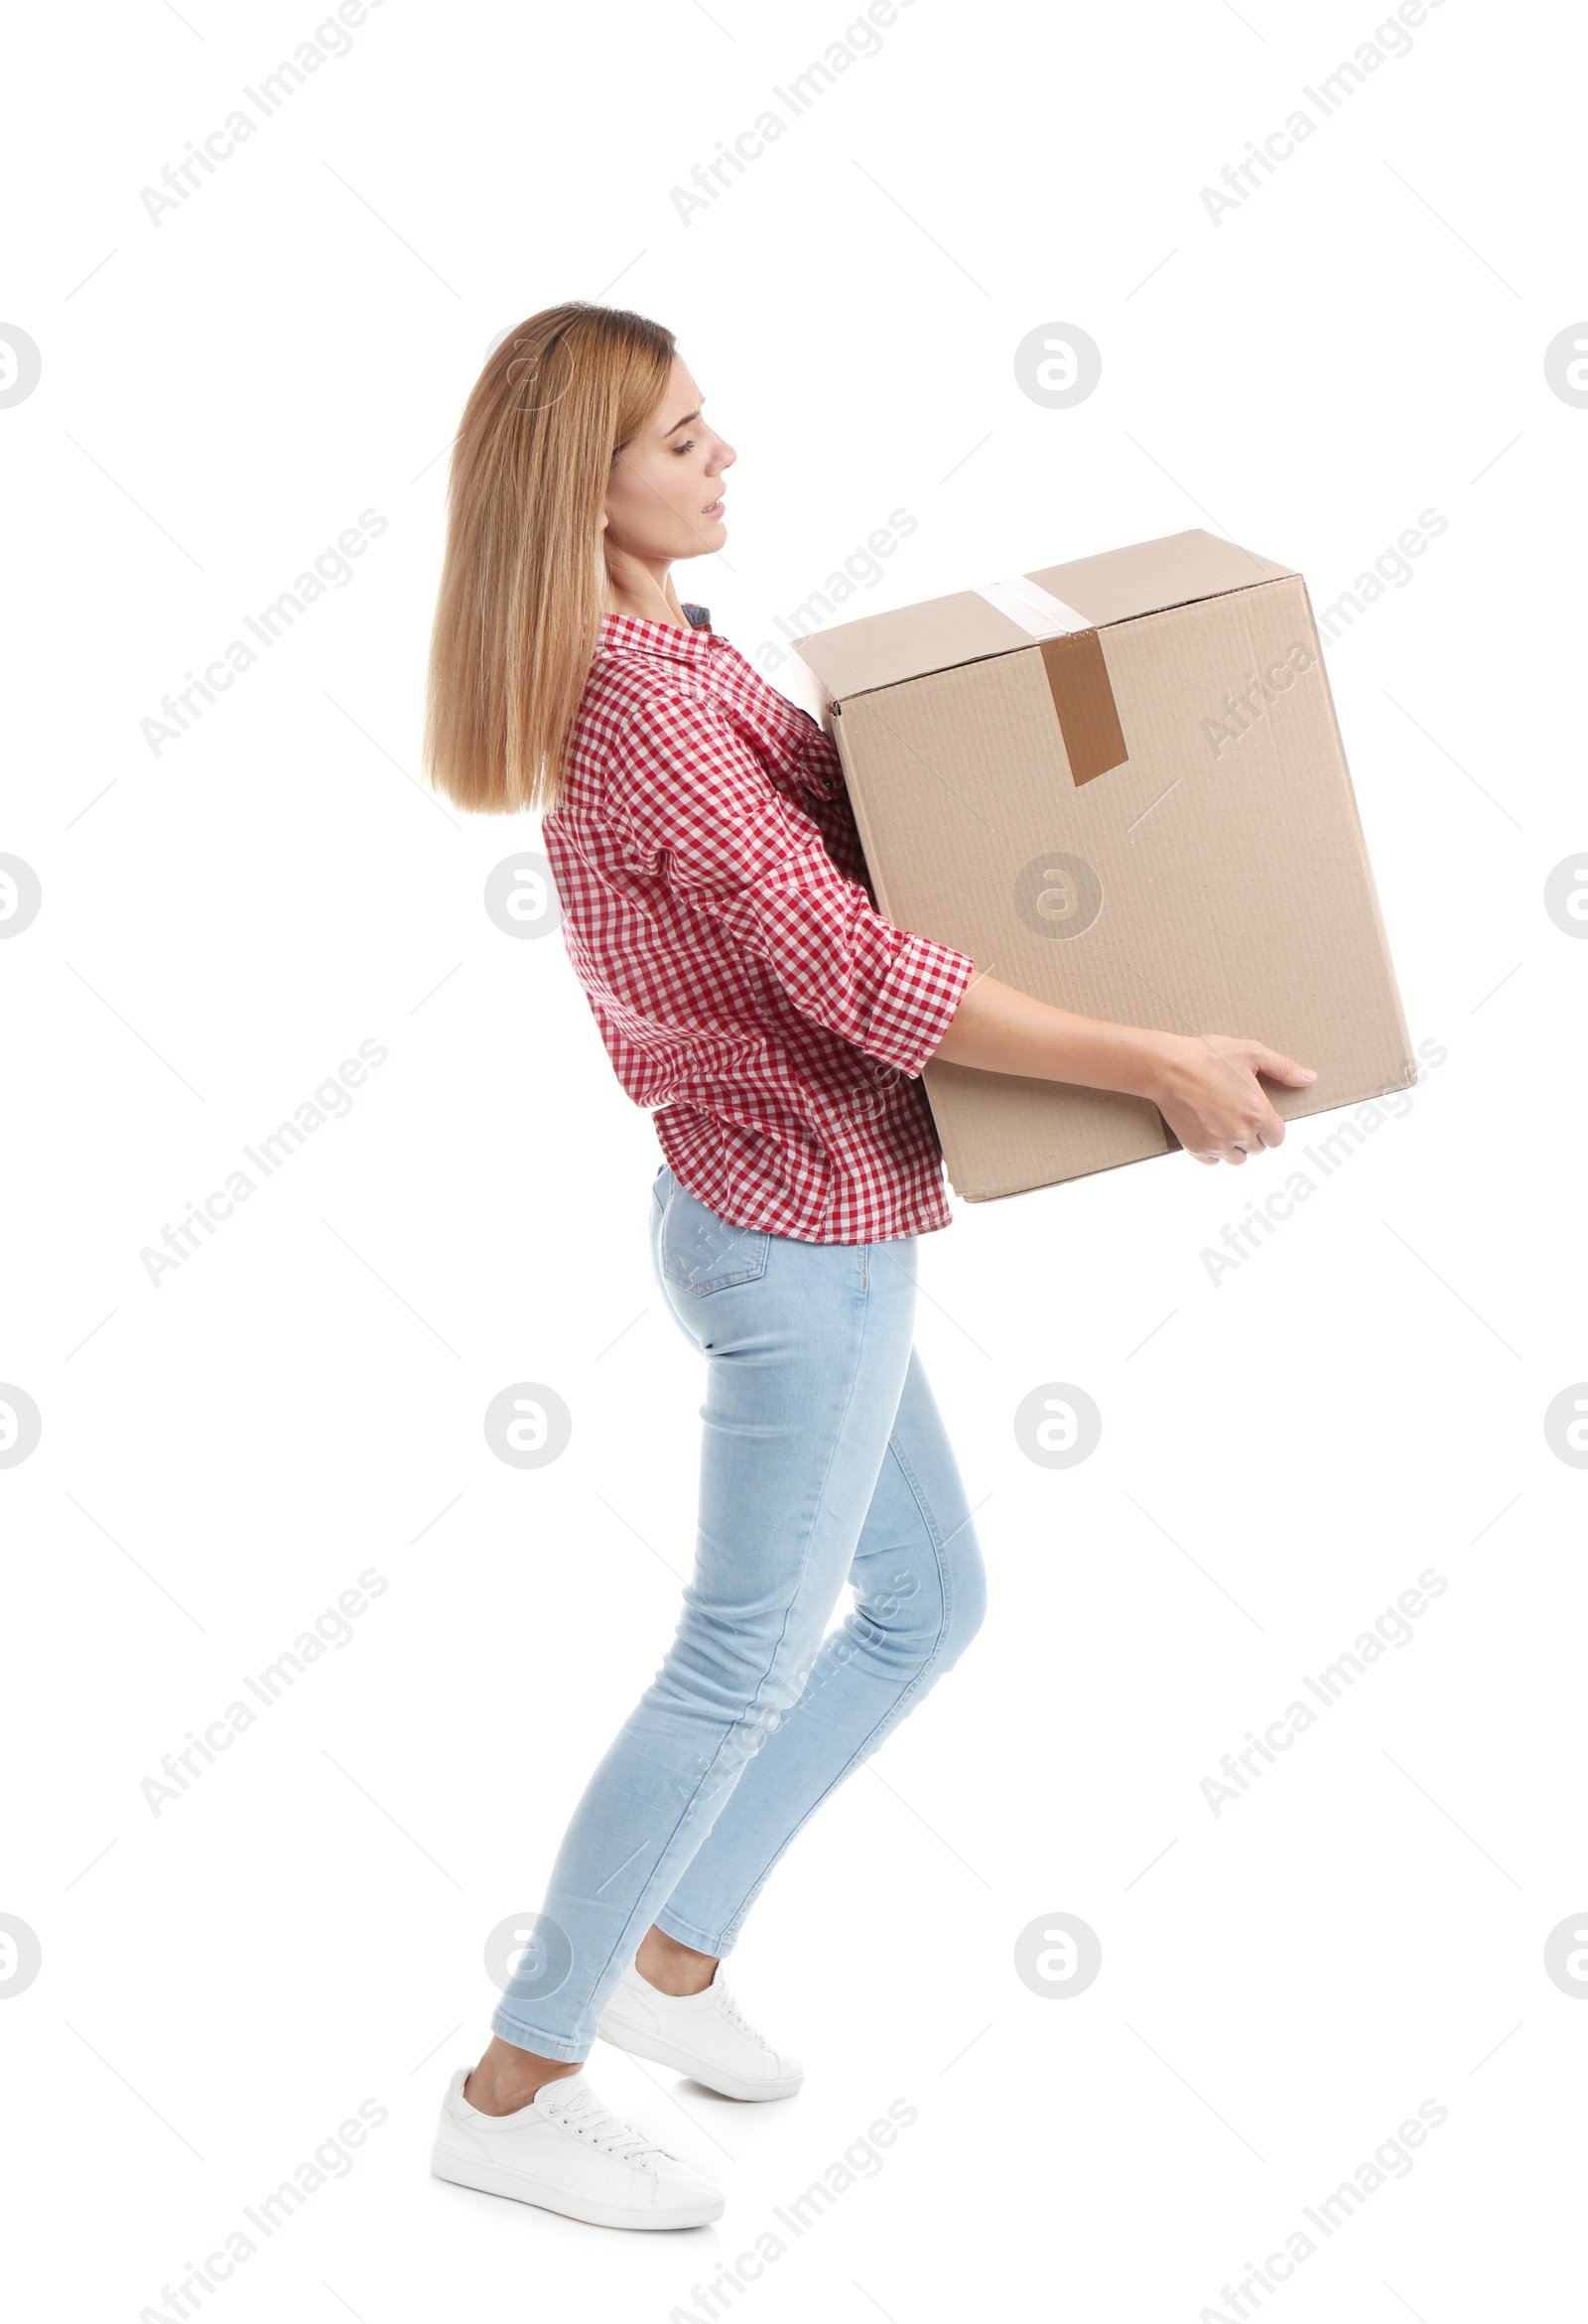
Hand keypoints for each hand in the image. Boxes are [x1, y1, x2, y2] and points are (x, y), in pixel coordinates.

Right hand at [1147, 1034, 1316, 1165]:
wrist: (1167, 1067)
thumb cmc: (1208, 1056)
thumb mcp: (1251, 1052)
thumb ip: (1283, 1068)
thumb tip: (1310, 1078)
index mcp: (1258, 1113)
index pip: (1277, 1138)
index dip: (1270, 1127)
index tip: (1258, 1115)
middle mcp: (1240, 1134)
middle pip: (1257, 1149)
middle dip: (1252, 1134)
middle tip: (1237, 1112)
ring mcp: (1217, 1144)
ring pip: (1237, 1159)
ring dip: (1235, 1146)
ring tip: (1224, 1123)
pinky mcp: (1197, 1148)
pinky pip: (1214, 1161)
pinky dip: (1214, 1152)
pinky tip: (1209, 1132)